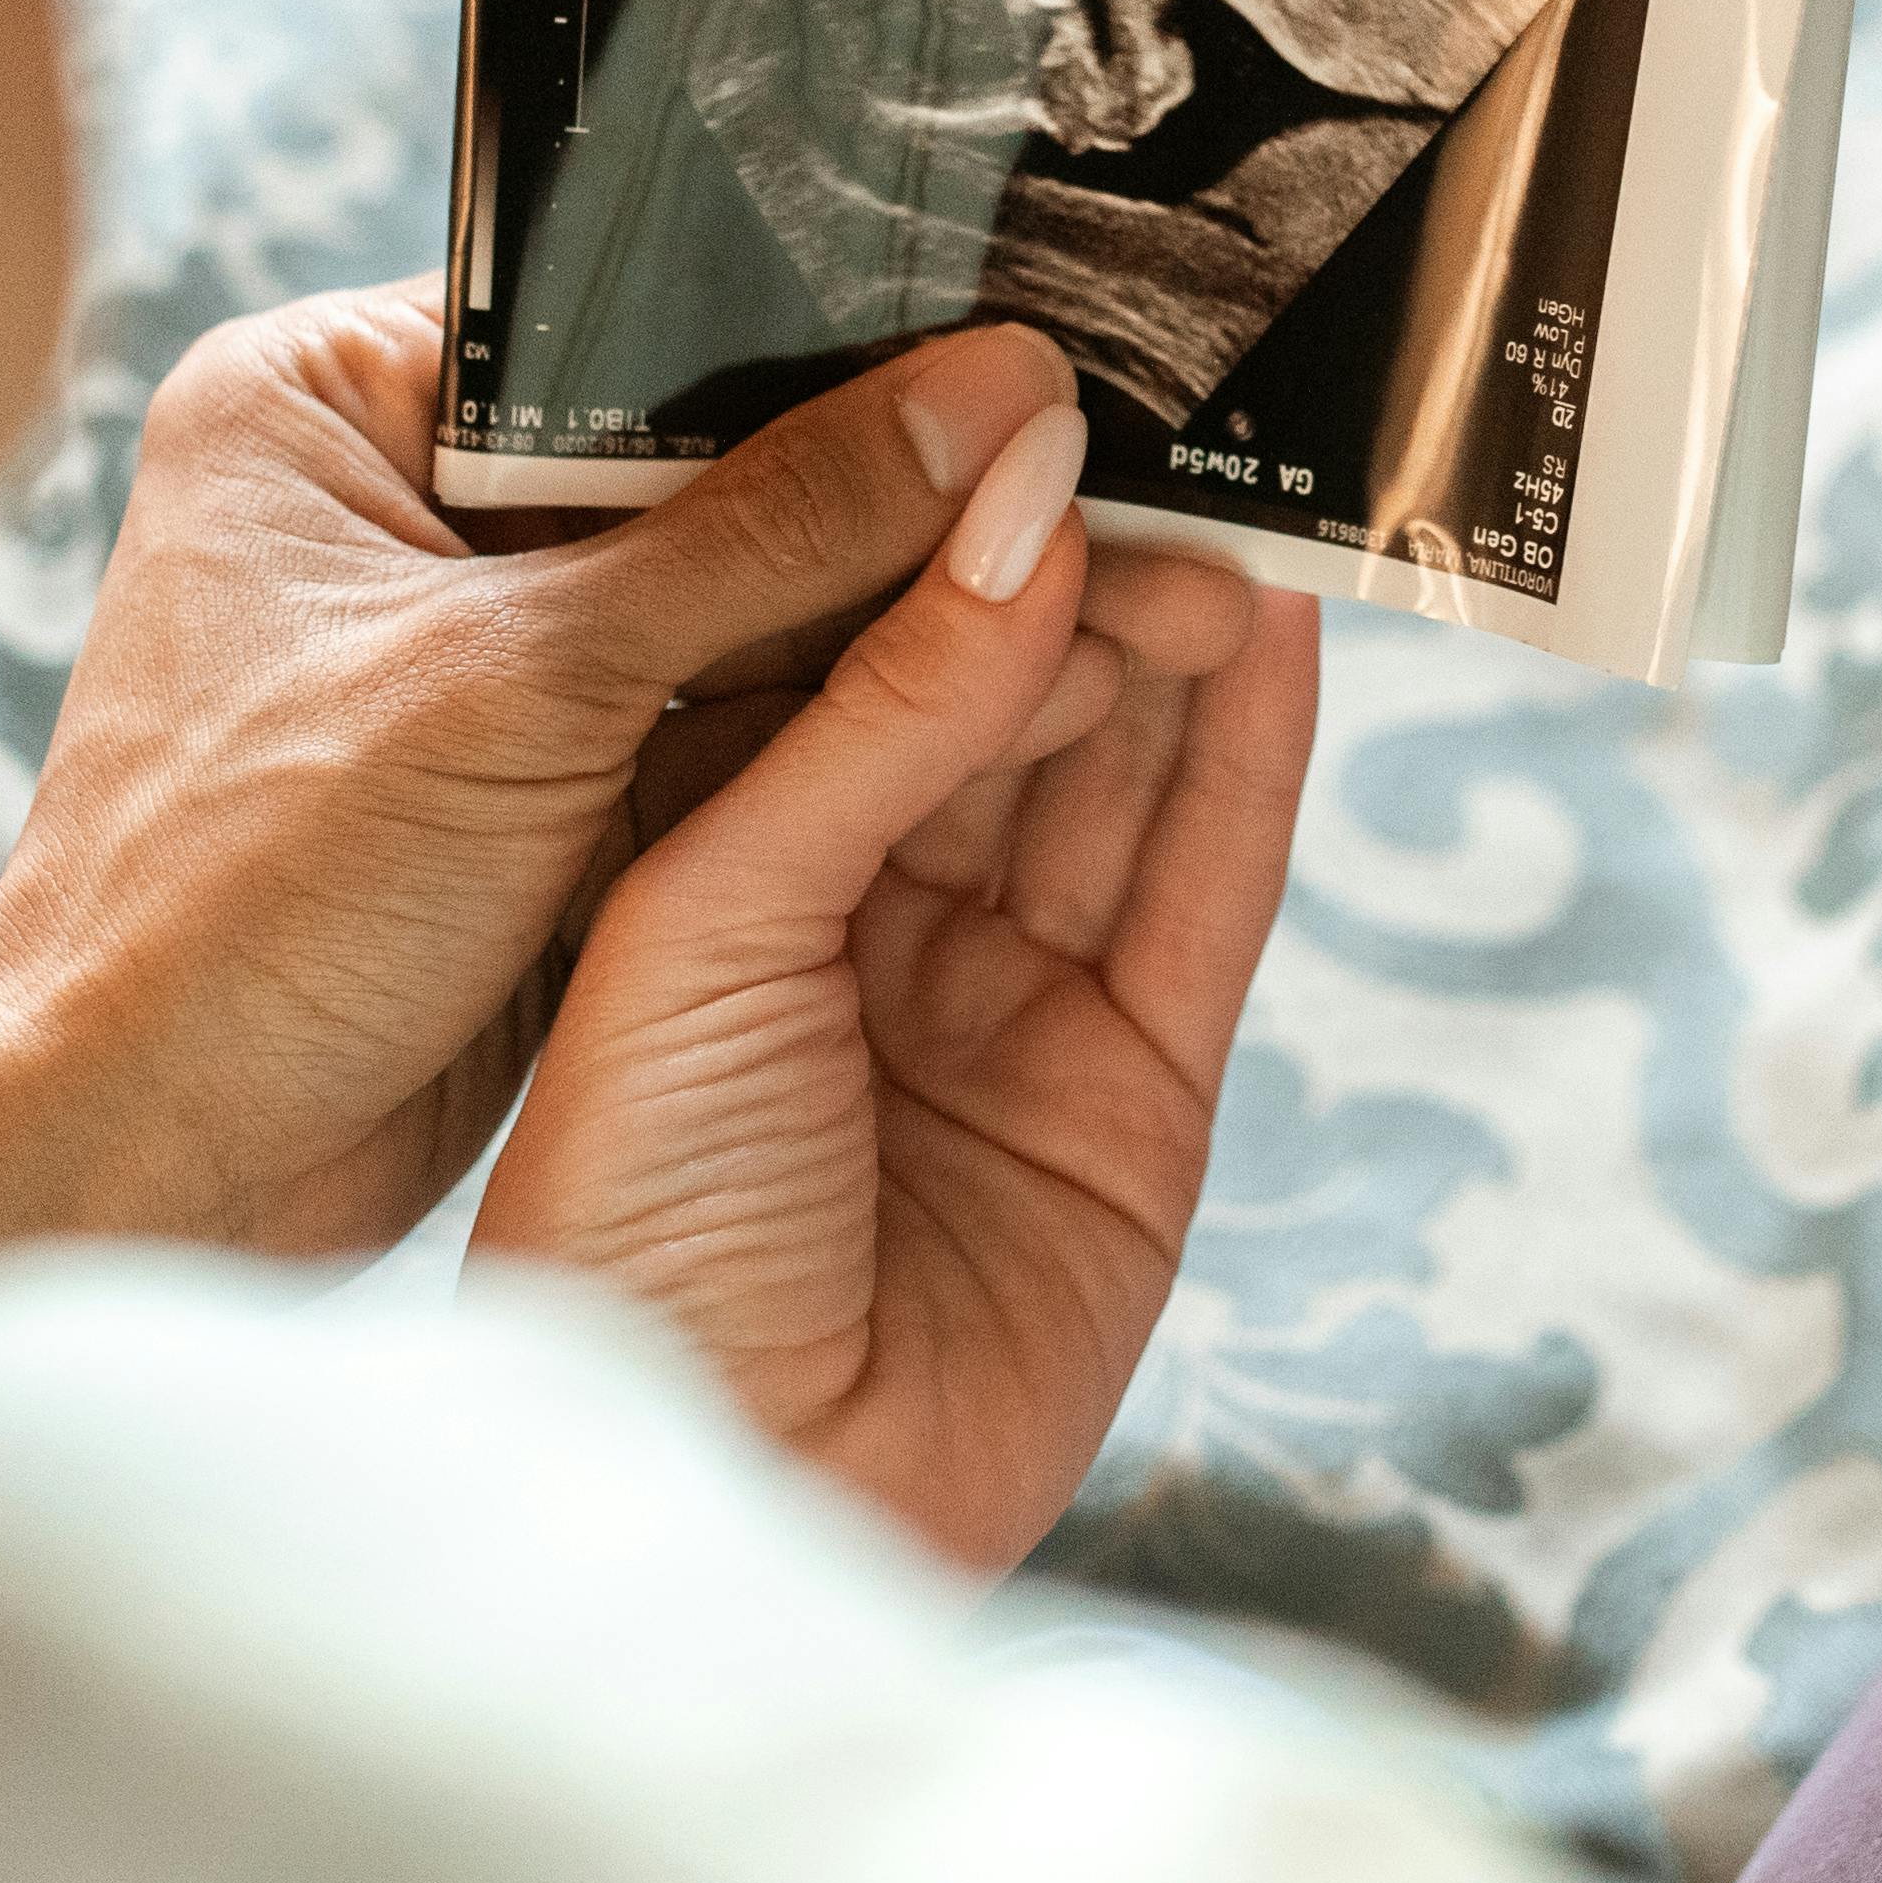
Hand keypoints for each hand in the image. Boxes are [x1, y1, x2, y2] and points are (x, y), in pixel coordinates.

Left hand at [0, 289, 1162, 1258]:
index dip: (825, 333)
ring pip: (732, 599)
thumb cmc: (240, 905)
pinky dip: (831, 734)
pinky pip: (721, 722)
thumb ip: (777, 535)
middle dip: (880, 490)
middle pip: (703, 454)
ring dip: (877, 621)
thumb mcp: (532, 688)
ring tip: (1097, 578)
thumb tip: (1002, 401)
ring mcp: (477, 652)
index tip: (1016, 339)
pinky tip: (999, 707)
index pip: (628, 314)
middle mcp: (405, 498)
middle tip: (1092, 468)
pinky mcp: (536, 786)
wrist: (138, 1173)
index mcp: (334, 398)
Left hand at [479, 414, 1325, 1572]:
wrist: (700, 1509)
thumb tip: (1018, 494)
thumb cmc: (613, 1218)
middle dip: (1060, 555)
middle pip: (974, 683)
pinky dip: (1238, 769)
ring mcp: (976, 1006)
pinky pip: (1193, 898)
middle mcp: (827, 913)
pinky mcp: (1118, 1102)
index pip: (810, 622)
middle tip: (1154, 429)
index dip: (909, 505)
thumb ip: (866, 703)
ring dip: (1158, 638)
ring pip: (1093, 771)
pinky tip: (1268, 640)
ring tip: (1227, 503)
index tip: (1001, 374)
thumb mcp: (702, 912)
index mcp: (680, 854)